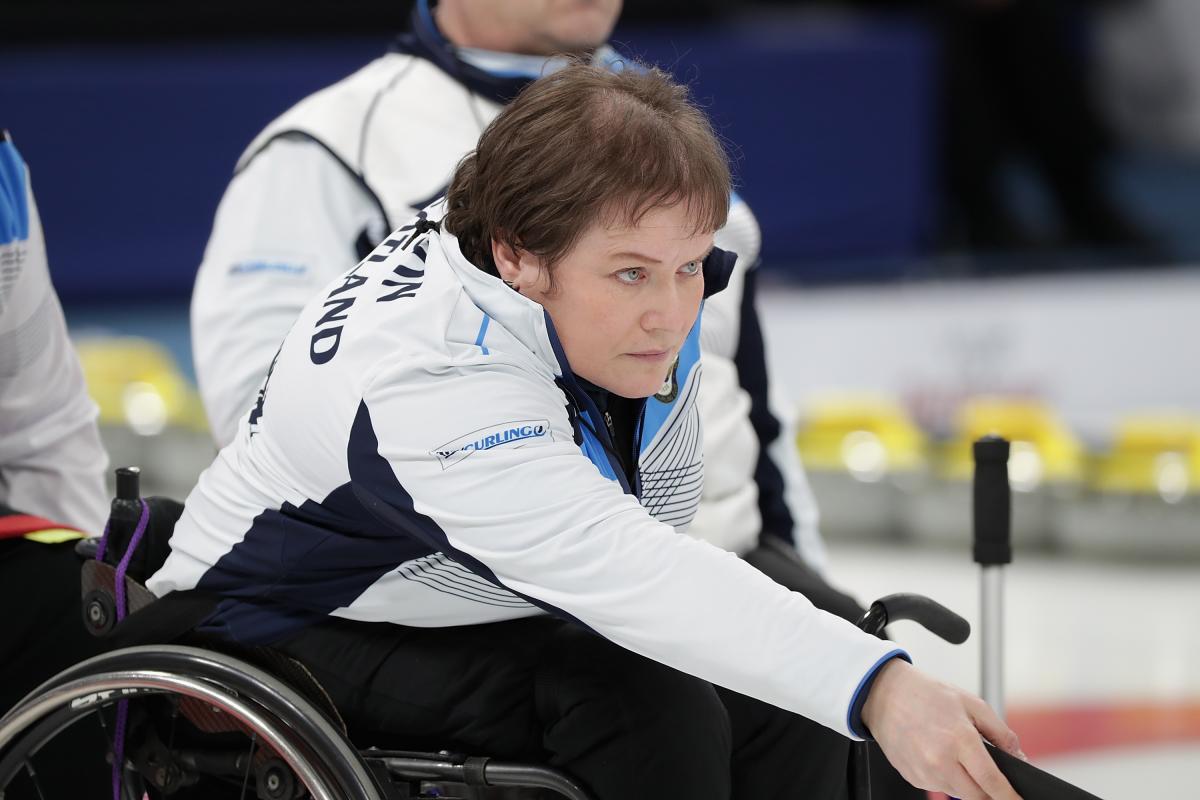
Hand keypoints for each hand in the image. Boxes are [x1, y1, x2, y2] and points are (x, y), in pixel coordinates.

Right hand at [861, 659, 1024, 799]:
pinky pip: (938, 787)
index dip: (1010, 796)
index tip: (1018, 799)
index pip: (993, 783)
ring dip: (966, 783)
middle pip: (977, 797)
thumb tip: (1019, 757)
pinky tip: (938, 755)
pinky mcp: (912, 778)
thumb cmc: (926, 694)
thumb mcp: (971, 703)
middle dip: (989, 791)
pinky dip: (945, 778)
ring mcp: (924, 772)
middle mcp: (940, 761)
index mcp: (959, 740)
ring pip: (958, 794)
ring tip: (955, 754)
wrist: (884, 693)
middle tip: (988, 774)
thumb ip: (1001, 732)